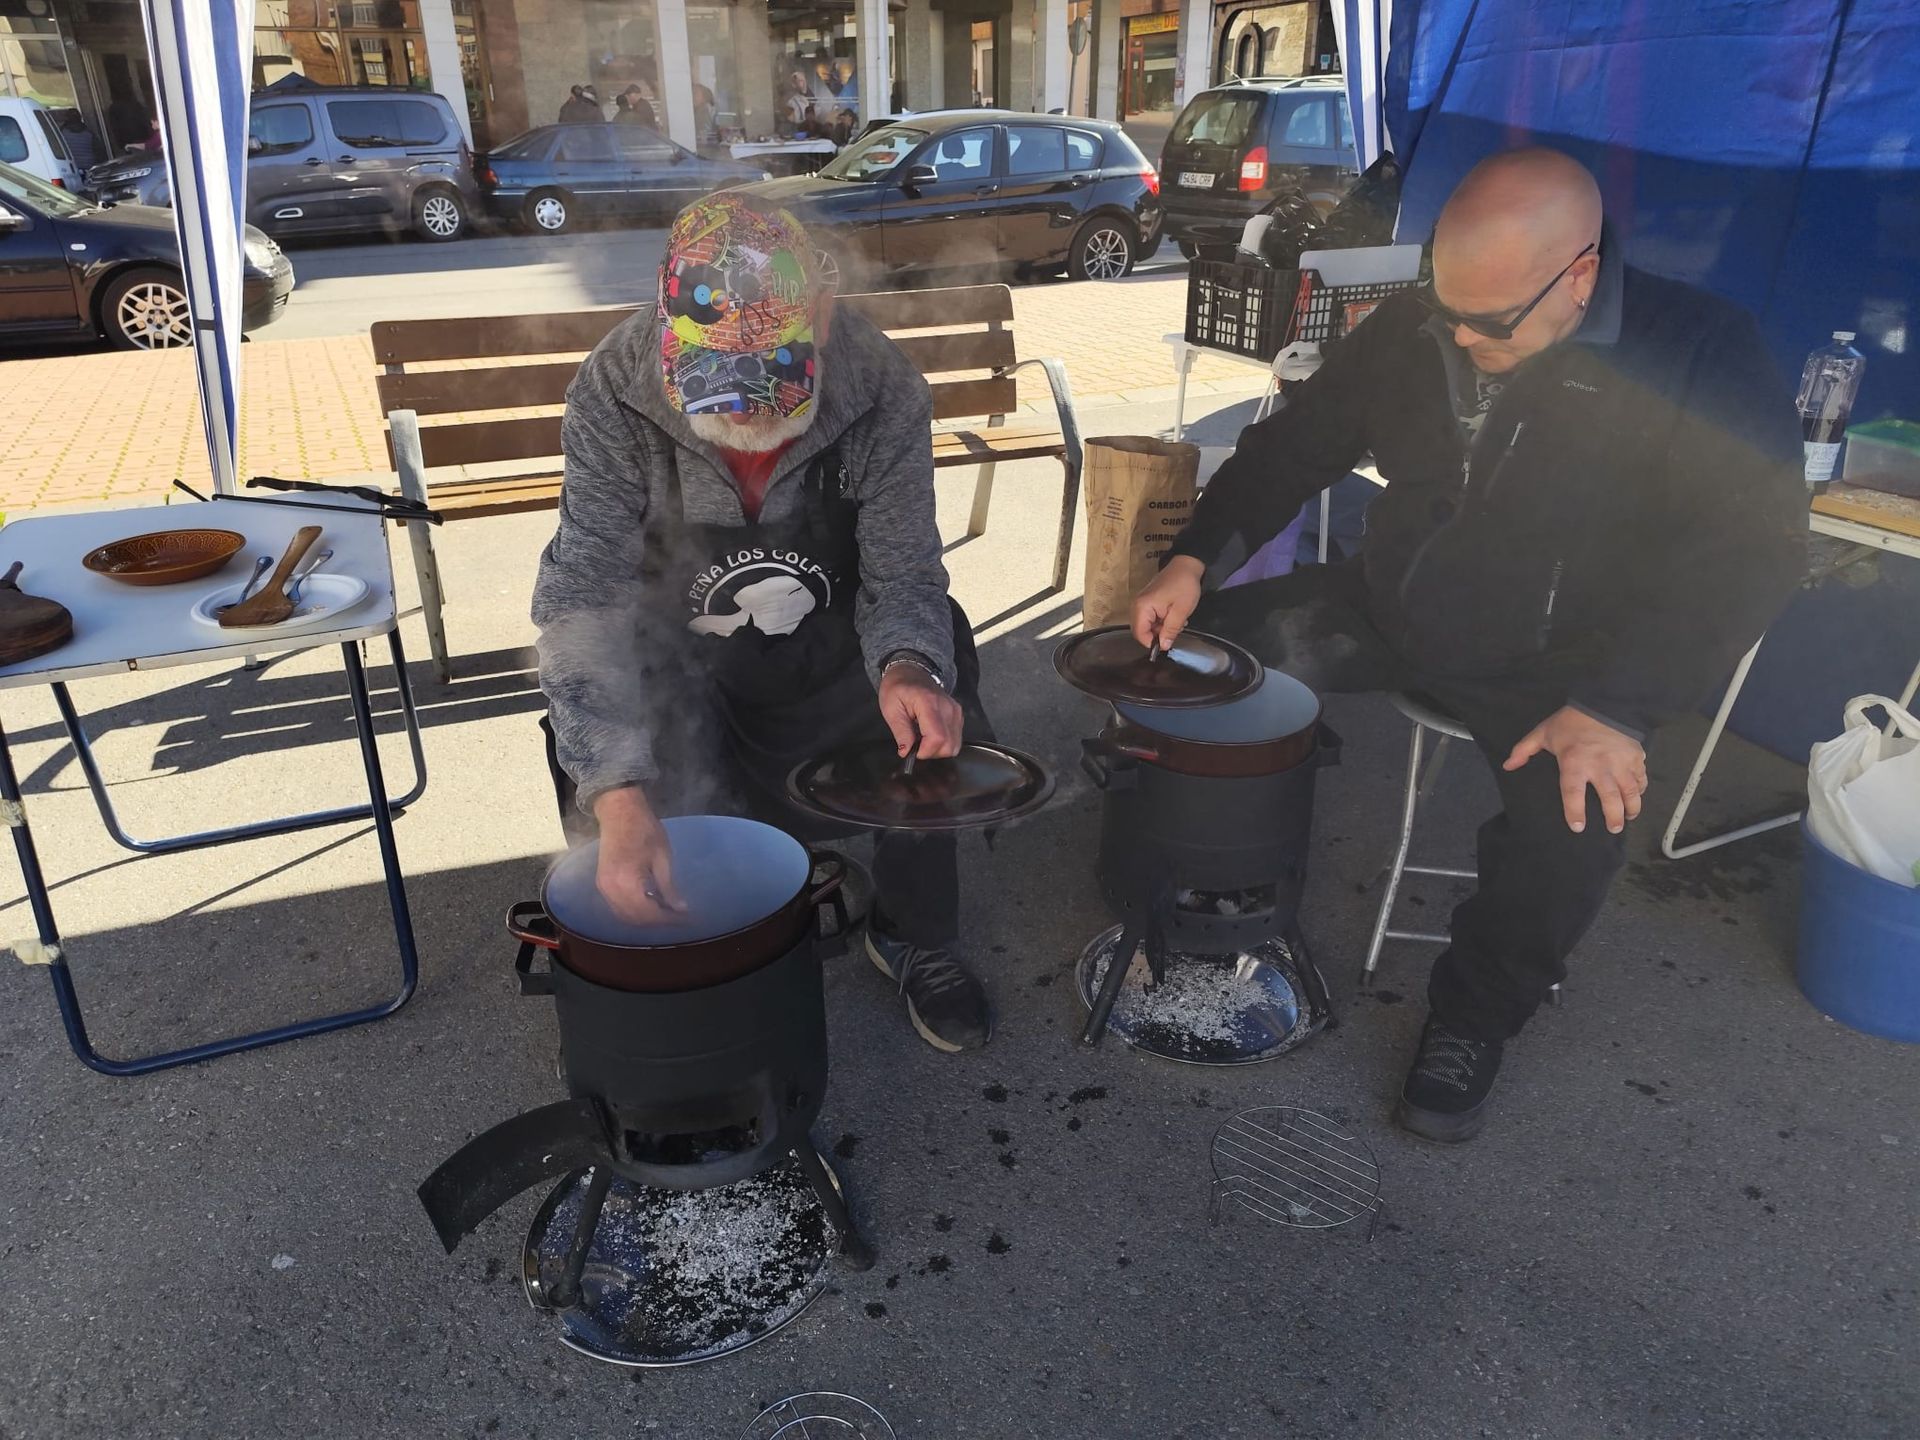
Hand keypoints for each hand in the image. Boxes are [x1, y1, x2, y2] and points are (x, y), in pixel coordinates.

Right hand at [591, 786, 686, 923]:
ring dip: (646, 919)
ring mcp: (603, 888)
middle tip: (680, 917)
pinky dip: (634, 912)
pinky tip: (651, 904)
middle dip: (659, 921)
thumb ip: (668, 887)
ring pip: (625, 916)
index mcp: (626, 881)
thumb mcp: (662, 857)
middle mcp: (610, 890)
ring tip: (668, 912)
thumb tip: (680, 909)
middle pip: (636, 919)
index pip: (649, 913)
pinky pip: (618, 907)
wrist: (619, 811)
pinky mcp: (602, 884)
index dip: (670, 919)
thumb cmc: (644, 829)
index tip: (688, 919)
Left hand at [879, 661, 963, 760]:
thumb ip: (900, 732)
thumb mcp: (891, 709)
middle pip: (949, 745)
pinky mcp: (958, 715)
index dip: (925, 751)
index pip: (937, 738)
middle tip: (916, 744)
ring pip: (954, 745)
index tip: (912, 750)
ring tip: (922, 738)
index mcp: (929, 703)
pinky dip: (943, 742)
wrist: (909, 672)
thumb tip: (907, 752)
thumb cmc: (898, 688)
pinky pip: (956, 739)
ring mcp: (955, 711)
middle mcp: (947, 707)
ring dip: (938, 749)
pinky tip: (930, 734)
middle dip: (931, 752)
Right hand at [1131, 556, 1204, 649]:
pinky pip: (1149, 617)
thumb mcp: (1181, 611)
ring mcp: (1141, 602)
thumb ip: (1171, 630)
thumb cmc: (1184, 585)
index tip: (1167, 642)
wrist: (1186, 564)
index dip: (1152, 642)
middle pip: (1141, 630)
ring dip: (1160, 628)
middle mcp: (1137, 605)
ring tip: (1176, 621)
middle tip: (1173, 630)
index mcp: (1143, 607)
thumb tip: (1163, 646)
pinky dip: (1160, 621)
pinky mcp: (1147, 600)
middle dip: (1157, 635)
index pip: (1139, 634)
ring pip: (1146, 625)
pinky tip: (1172, 616)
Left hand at [1503, 707, 1648, 834]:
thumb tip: (1508, 766)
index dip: (1575, 812)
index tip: (1578, 827)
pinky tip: (1637, 797)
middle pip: (1610, 798)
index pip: (1573, 792)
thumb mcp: (1543, 733)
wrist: (1602, 702)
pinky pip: (1641, 778)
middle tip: (1613, 829)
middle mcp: (1600, 765)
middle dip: (1613, 817)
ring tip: (1628, 819)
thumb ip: (1524, 750)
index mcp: (1574, 762)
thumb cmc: (1570, 722)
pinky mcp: (1636, 756)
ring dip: (1632, 808)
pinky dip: (1641, 789)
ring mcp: (1621, 762)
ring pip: (1630, 791)